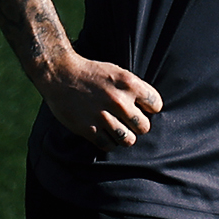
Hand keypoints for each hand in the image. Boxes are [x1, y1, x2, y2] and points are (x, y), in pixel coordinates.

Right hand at [32, 51, 163, 151]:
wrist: (62, 75)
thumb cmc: (93, 74)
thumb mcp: (119, 73)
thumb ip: (135, 89)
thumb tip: (150, 108)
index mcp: (130, 84)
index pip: (156, 105)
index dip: (150, 108)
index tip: (142, 108)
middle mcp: (119, 101)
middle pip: (144, 127)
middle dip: (139, 125)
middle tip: (129, 121)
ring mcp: (103, 116)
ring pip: (129, 140)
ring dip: (125, 137)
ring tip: (119, 130)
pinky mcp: (88, 129)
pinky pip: (108, 145)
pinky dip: (109, 143)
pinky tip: (106, 135)